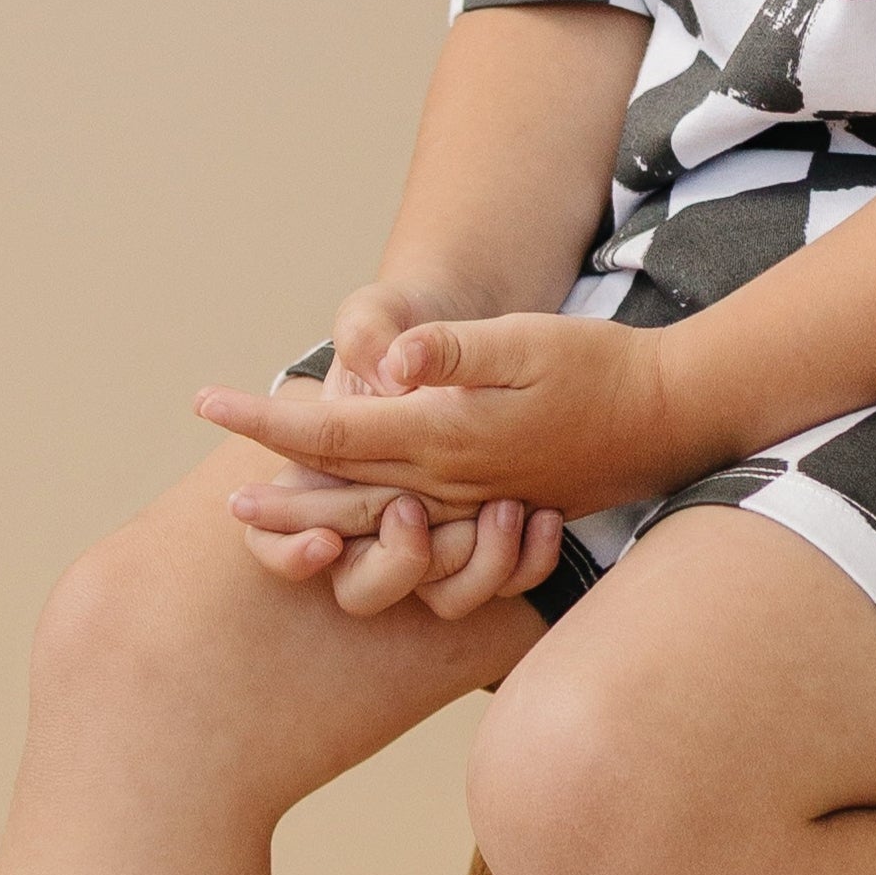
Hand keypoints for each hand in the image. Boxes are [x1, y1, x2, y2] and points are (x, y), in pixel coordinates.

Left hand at [226, 282, 568, 622]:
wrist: (668, 418)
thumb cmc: (599, 366)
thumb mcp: (526, 339)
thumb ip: (452, 351)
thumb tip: (385, 360)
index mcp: (443, 433)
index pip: (330, 432)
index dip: (264, 419)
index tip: (207, 403)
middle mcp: (449, 479)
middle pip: (342, 495)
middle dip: (279, 500)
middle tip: (224, 506)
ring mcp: (472, 501)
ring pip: (378, 522)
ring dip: (320, 524)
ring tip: (275, 524)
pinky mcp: (495, 507)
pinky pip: (423, 536)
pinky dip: (379, 535)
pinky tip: (361, 531)